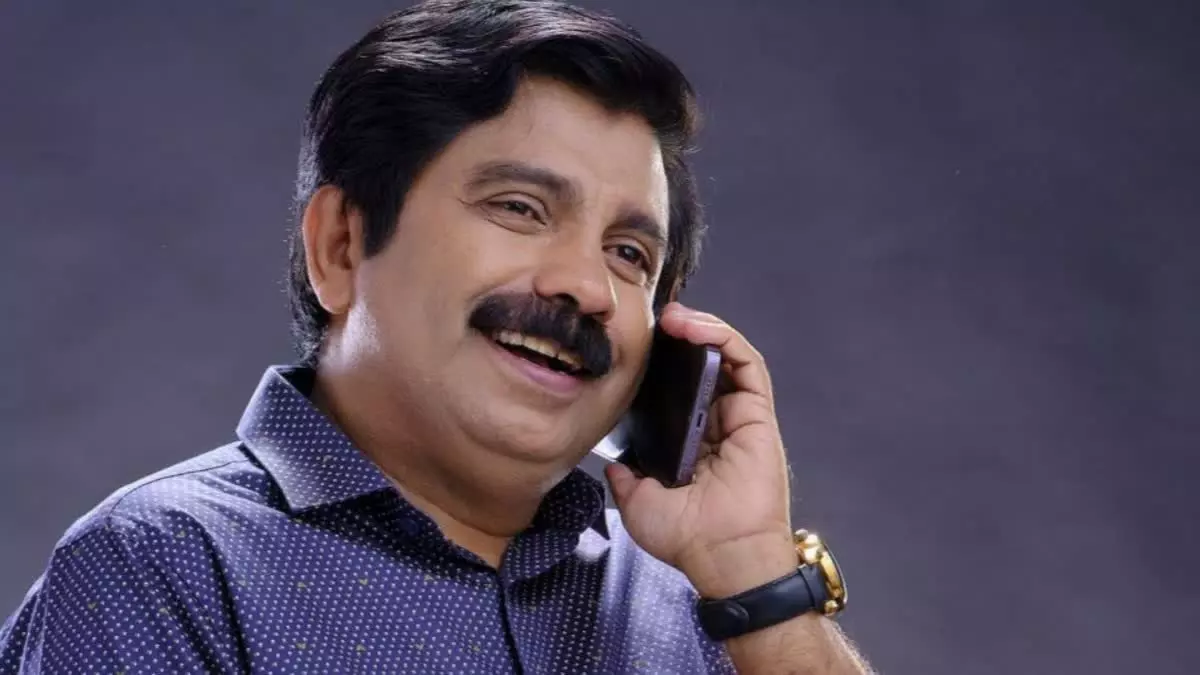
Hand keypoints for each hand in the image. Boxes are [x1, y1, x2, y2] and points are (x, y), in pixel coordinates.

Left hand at [605, 302, 798, 598]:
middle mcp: (717, 425)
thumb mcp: (639, 503)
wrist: (722, 556)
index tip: (635, 346)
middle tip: (651, 321)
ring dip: (701, 329)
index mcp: (692, 442)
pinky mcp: (759, 414)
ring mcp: (739, 417)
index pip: (679, 389)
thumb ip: (626, 478)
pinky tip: (696, 330)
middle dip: (679, 337)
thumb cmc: (687, 538)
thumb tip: (612, 463)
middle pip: (702, 365)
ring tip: (672, 317)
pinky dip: (724, 339)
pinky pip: (748, 365)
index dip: (661, 363)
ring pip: (726, 356)